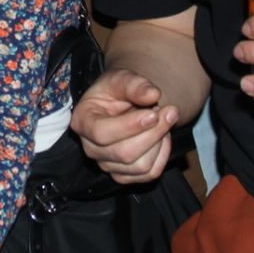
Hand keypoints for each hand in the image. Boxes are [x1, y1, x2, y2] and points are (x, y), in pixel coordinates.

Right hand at [70, 68, 178, 183]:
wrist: (122, 102)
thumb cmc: (116, 90)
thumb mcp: (121, 78)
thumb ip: (135, 84)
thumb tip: (152, 94)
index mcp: (82, 122)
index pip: (102, 133)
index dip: (129, 126)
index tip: (153, 113)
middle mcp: (91, 148)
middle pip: (124, 153)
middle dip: (153, 133)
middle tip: (170, 111)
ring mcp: (107, 165)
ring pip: (140, 166)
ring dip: (160, 142)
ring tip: (163, 121)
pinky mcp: (124, 175)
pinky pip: (150, 173)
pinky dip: (163, 154)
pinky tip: (162, 136)